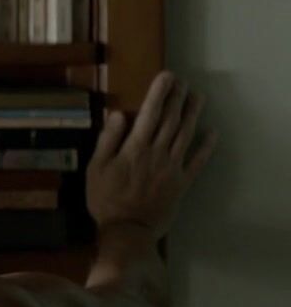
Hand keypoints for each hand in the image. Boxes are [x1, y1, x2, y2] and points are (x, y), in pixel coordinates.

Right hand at [86, 71, 219, 239]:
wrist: (128, 230)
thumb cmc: (105, 199)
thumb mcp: (95, 169)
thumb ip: (108, 140)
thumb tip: (118, 114)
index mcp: (135, 147)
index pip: (149, 114)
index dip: (159, 93)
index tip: (166, 76)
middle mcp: (157, 153)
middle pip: (170, 120)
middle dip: (177, 98)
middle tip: (182, 81)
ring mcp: (172, 167)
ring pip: (186, 135)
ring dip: (193, 114)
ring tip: (198, 97)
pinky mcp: (182, 182)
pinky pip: (197, 161)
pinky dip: (206, 146)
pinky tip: (213, 133)